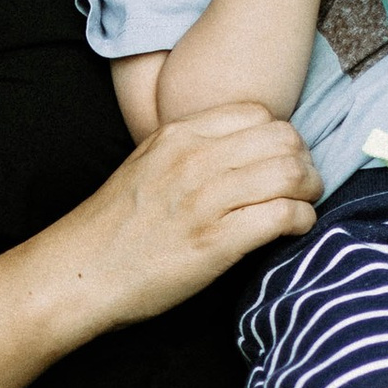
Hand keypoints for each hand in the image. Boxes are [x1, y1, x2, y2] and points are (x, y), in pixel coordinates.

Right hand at [51, 101, 319, 333]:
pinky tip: (296, 229)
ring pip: (290, 173)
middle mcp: (193, 160)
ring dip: (309, 190)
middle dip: (304, 161)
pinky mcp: (215, 241)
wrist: (78, 274)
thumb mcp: (145, 166)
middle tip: (302, 185)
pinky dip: (301, 220)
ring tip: (303, 206)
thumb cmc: (111, 228)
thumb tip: (237, 155)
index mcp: (177, 136)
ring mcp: (204, 200)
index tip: (280, 160)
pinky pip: (282, 215)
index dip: (280, 137)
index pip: (258, 113)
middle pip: (283, 139)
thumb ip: (187, 152)